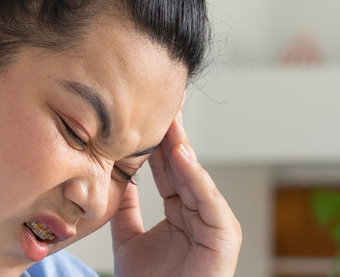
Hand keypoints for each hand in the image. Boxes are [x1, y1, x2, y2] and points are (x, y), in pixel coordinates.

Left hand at [109, 111, 241, 275]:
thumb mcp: (127, 239)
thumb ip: (125, 208)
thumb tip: (116, 177)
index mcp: (179, 210)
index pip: (166, 167)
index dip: (155, 140)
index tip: (144, 110)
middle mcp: (197, 212)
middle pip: (182, 166)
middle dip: (171, 134)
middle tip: (162, 100)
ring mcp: (212, 223)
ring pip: (195, 177)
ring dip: (181, 148)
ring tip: (168, 120)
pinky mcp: (224, 237)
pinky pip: (209, 201)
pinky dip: (195, 178)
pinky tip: (180, 155)